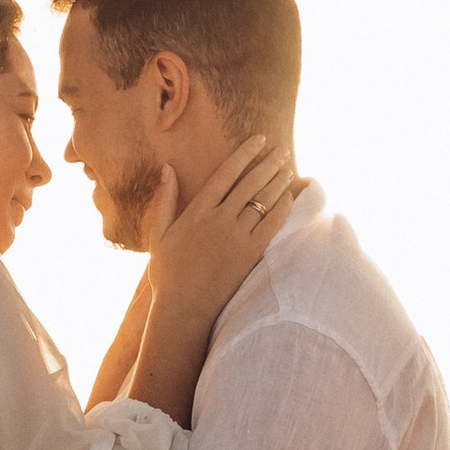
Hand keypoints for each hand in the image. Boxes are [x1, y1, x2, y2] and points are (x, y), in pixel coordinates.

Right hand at [140, 134, 298, 339]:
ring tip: (288, 168)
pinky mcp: (249, 254)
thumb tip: (167, 168)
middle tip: (282, 150)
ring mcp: (236, 237)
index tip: (260, 140)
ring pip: (263, 201)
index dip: (245, 154)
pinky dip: (282, 208)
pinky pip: (271, 225)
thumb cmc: (169, 273)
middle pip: (250, 183)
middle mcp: (219, 220)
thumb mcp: (160, 233)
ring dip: (278, 182)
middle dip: (268, 163)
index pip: (226, 173)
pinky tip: (289, 197)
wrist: (184, 309)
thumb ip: (165, 199)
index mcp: (197, 211)